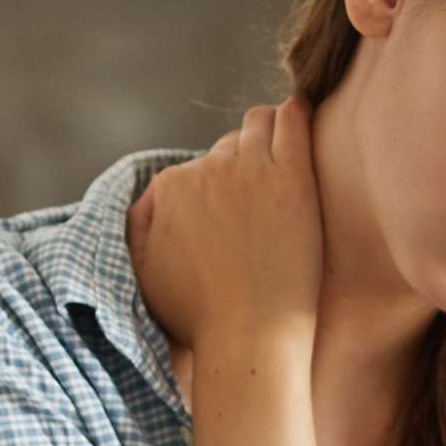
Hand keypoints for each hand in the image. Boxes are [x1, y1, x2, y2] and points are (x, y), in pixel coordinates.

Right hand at [127, 98, 323, 357]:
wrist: (249, 337)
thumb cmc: (200, 318)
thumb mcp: (145, 273)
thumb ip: (140, 227)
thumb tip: (150, 197)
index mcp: (169, 188)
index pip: (198, 166)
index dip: (218, 185)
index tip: (237, 207)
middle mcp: (205, 169)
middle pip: (229, 145)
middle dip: (243, 160)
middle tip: (265, 189)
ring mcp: (250, 169)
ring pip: (259, 123)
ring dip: (268, 130)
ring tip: (285, 144)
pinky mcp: (292, 177)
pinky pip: (293, 123)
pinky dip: (297, 111)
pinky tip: (305, 107)